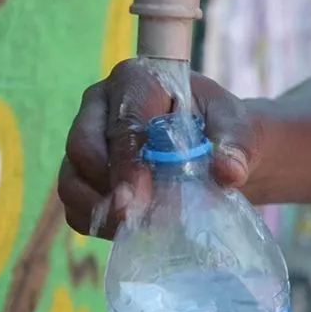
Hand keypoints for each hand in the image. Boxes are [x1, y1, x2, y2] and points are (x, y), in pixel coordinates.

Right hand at [58, 59, 263, 238]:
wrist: (216, 151)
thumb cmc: (222, 129)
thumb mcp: (239, 128)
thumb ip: (237, 144)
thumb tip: (228, 172)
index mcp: (135, 81)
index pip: (121, 119)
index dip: (126, 161)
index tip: (140, 196)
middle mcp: (101, 106)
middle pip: (82, 147)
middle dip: (108, 187)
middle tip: (136, 217)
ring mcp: (87, 141)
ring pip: (71, 179)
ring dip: (99, 210)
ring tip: (136, 226)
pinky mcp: (83, 175)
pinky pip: (73, 206)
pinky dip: (96, 223)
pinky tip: (129, 230)